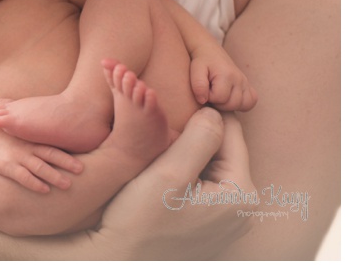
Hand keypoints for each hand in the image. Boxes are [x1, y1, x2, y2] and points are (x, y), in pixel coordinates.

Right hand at [0, 130, 82, 193]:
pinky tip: (45, 190)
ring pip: (39, 167)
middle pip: (51, 155)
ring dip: (54, 176)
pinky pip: (23, 176)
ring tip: (67, 185)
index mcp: (34, 140)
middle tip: (82, 170)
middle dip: (67, 163)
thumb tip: (63, 146)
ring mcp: (18, 157)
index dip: (69, 151)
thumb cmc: (10, 141)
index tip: (86, 156)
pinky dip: (34, 183)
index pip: (55, 145)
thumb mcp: (25, 136)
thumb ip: (41, 142)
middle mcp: (28, 148)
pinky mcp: (8, 167)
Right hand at [92, 108, 253, 258]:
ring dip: (185, 155)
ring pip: (209, 165)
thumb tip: (216, 111)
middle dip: (192, 138)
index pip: (229, 130)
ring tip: (158, 159)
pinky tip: (160, 180)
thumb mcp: (169, 171)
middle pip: (221, 149)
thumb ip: (200, 136)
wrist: (118, 261)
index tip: (170, 112)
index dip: (199, 114)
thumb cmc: (139, 220)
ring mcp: (227, 220)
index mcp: (242, 194)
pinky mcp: (209, 225)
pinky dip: (183, 175)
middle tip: (160, 140)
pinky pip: (201, 185)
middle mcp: (243, 209)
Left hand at [189, 44, 256, 110]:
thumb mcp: (195, 70)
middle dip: (218, 103)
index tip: (204, 89)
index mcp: (227, 75)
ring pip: (243, 105)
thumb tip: (203, 100)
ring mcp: (245, 82)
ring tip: (219, 96)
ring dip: (229, 105)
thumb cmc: (201, 61)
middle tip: (210, 93)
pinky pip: (251, 101)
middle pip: (232, 104)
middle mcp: (240, 79)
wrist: (210, 52)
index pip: (220, 98)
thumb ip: (198, 85)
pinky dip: (242, 104)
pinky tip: (231, 98)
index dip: (208, 97)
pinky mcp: (248, 85)